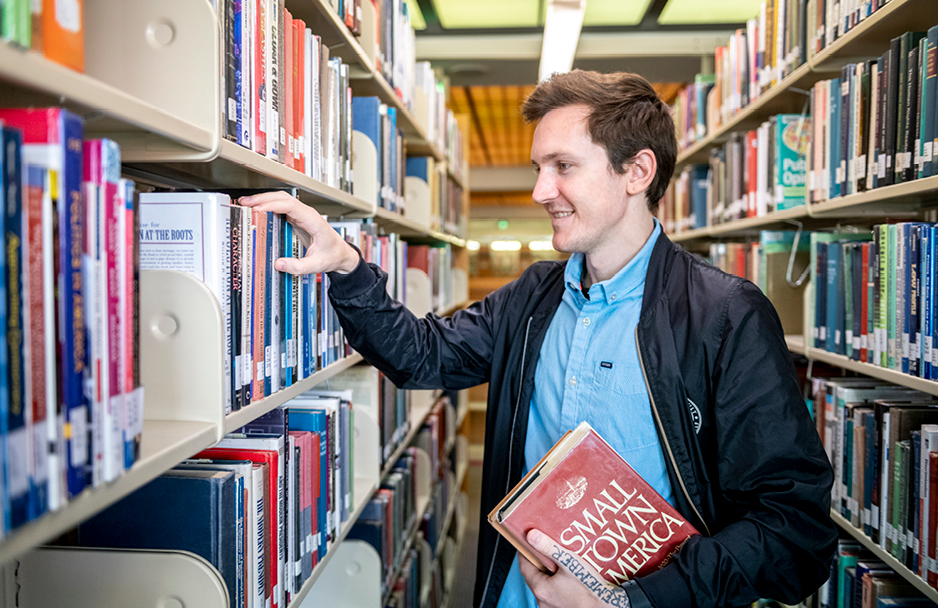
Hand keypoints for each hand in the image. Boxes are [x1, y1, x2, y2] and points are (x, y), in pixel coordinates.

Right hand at [238, 191, 360, 274]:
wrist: (341, 254)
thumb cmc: (332, 256)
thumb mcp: (317, 265)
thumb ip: (298, 266)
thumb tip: (279, 264)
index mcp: (314, 221)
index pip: (291, 206)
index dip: (273, 205)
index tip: (258, 210)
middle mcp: (308, 214)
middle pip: (283, 198)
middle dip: (263, 198)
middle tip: (245, 203)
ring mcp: (303, 214)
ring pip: (281, 200)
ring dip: (264, 200)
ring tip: (247, 204)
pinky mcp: (298, 218)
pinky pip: (281, 207)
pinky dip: (268, 206)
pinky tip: (257, 210)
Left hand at [518, 529, 630, 607]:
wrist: (608, 607)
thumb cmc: (590, 588)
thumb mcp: (569, 563)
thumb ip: (549, 548)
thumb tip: (531, 536)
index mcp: (540, 588)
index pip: (524, 565)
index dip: (526, 551)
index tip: (528, 541)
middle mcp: (542, 600)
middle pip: (535, 575)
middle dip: (540, 561)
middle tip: (548, 548)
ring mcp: (551, 607)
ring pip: (546, 584)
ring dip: (550, 573)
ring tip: (562, 561)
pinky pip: (555, 593)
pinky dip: (558, 584)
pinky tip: (569, 577)